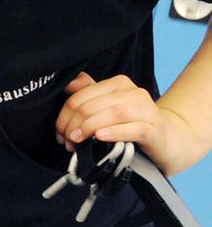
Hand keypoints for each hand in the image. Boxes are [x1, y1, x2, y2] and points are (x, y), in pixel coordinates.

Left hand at [56, 72, 210, 174]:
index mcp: (118, 84)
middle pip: (91, 105)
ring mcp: (146, 110)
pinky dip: (115, 132)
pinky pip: (133, 128)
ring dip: (89, 128)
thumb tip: (69, 83)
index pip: (80, 96)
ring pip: (112, 113)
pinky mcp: (154, 129)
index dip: (64, 116)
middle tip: (66, 142)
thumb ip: (88, 94)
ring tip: (77, 141)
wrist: (166, 141)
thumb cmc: (130, 125)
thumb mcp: (107, 108)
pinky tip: (100, 137)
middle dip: (73, 125)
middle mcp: (133, 92)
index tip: (60, 134)